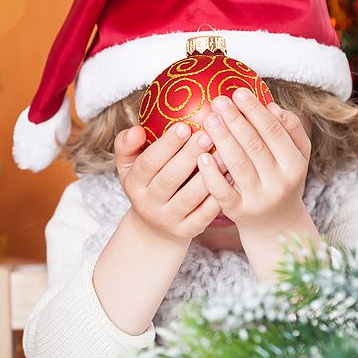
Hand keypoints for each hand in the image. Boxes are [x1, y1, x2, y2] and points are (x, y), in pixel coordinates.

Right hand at [114, 123, 221, 241]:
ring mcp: (168, 220)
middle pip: (169, 179)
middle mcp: (148, 204)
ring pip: (190, 197)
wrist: (154, 227)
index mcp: (134, 184)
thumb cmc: (147, 184)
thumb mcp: (129, 165)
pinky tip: (231, 177)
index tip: (184, 126)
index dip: (166, 145)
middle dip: (189, 156)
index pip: (148, 163)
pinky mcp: (187, 231)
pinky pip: (205, 213)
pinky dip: (218, 195)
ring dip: (208, 175)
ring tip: (223, 153)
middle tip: (207, 135)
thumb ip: (127, 144)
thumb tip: (137, 130)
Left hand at [196, 87, 312, 238]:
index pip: (274, 132)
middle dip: (235, 120)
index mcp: (295, 165)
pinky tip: (200, 156)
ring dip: (222, 140)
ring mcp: (258, 199)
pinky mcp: (238, 212)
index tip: (238, 92)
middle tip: (218, 101)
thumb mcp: (296, 157)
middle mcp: (279, 183)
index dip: (255, 111)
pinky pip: (222, 191)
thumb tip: (272, 106)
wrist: (276, 226)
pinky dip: (211, 173)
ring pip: (238, 165)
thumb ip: (290, 131)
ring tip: (208, 119)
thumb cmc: (282, 181)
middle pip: (254, 145)